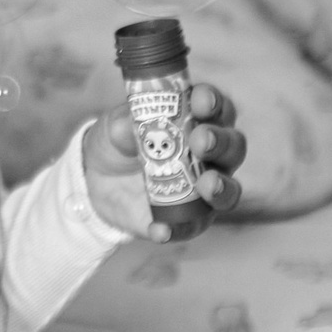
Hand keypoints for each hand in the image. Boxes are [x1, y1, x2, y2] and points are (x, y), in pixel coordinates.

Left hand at [85, 83, 245, 236]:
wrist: (98, 179)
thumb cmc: (118, 141)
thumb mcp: (115, 127)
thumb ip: (124, 124)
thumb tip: (129, 126)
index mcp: (199, 120)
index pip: (218, 107)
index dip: (214, 102)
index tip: (201, 102)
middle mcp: (212, 154)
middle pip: (233, 146)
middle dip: (220, 142)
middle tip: (200, 141)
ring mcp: (205, 189)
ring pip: (230, 189)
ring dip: (222, 186)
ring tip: (207, 184)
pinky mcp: (191, 219)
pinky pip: (192, 227)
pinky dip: (178, 229)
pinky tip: (161, 230)